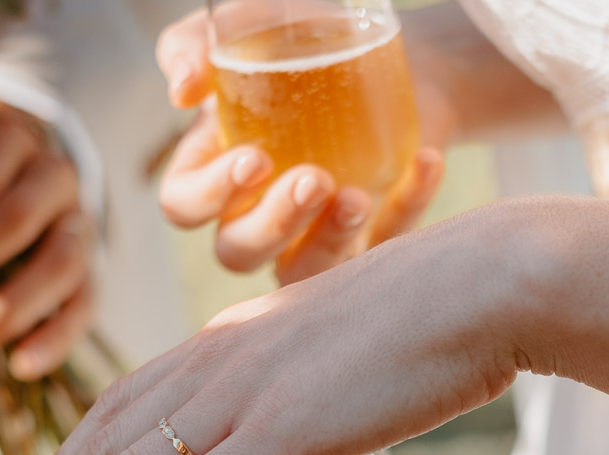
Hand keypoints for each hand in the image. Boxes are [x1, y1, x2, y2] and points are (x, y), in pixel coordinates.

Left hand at [0, 96, 93, 380]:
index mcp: (3, 136)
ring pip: (61, 263)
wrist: (16, 169)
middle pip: (16, 219)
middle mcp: (52, 174)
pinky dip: (56, 337)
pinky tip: (20, 364)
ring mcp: (79, 223)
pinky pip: (85, 305)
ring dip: (9, 307)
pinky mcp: (92, 270)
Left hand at [0, 205, 526, 454]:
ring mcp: (246, 398)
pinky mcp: (283, 432)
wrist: (482, 286)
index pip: (124, 407)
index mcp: (229, 341)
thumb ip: (298, 380)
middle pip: (108, 449)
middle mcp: (218, 364)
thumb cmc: (432, 314)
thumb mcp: (341, 346)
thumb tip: (291, 418)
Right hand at [155, 8, 450, 283]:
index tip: (256, 159)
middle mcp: (255, 215)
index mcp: (213, 170)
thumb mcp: (249, 26)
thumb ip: (196, 45)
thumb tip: (183, 89)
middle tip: (314, 179)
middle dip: (273, 224)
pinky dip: (407, 210)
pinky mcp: (369, 239)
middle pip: (238, 252)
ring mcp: (312, 236)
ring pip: (301, 275)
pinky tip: (425, 162)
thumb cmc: (302, 41)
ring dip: (328, 244)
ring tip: (358, 196)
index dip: (211, 195)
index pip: (185, 204)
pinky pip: (383, 249)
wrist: (392, 54)